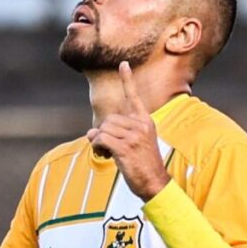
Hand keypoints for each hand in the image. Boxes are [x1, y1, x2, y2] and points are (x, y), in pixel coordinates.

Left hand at [88, 61, 170, 200]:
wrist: (154, 183)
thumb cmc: (143, 165)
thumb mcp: (137, 144)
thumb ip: (118, 134)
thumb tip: (91, 132)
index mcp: (145, 122)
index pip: (134, 97)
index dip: (127, 80)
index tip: (123, 64)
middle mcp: (141, 125)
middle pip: (109, 119)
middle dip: (103, 133)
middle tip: (108, 148)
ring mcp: (134, 136)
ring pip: (103, 129)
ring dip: (99, 142)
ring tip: (108, 153)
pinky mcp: (125, 147)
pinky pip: (101, 139)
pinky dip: (97, 146)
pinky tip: (104, 155)